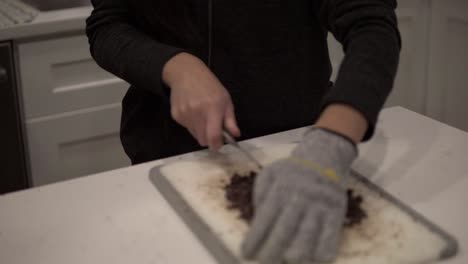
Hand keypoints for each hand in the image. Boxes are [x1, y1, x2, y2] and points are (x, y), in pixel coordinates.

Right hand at [162, 52, 240, 149]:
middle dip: (209, 139)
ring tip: (202, 116)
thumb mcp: (225, 99)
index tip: (219, 145)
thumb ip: (230, 119)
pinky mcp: (176, 116)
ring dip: (200, 131)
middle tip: (213, 129)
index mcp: (212, 109)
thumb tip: (235, 135)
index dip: (217, 145)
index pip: (213, 136)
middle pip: (202, 140)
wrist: (186, 73)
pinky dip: (192, 124)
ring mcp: (184, 115)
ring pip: (194, 135)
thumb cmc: (210, 86)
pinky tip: (193, 111)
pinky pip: (186, 128)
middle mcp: (197, 113)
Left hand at [241, 128, 356, 263]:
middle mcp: (300, 198)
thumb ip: (260, 194)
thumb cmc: (292, 169)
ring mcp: (320, 206)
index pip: (264, 220)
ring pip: (306, 239)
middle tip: (263, 261)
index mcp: (281, 188)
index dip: (254, 240)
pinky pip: (331, 239)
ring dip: (294, 256)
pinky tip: (311, 259)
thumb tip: (256, 221)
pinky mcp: (336, 212)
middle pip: (284, 233)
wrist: (325, 154)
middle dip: (270, 253)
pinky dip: (320, 253)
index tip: (246, 254)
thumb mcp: (270, 173)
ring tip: (284, 260)